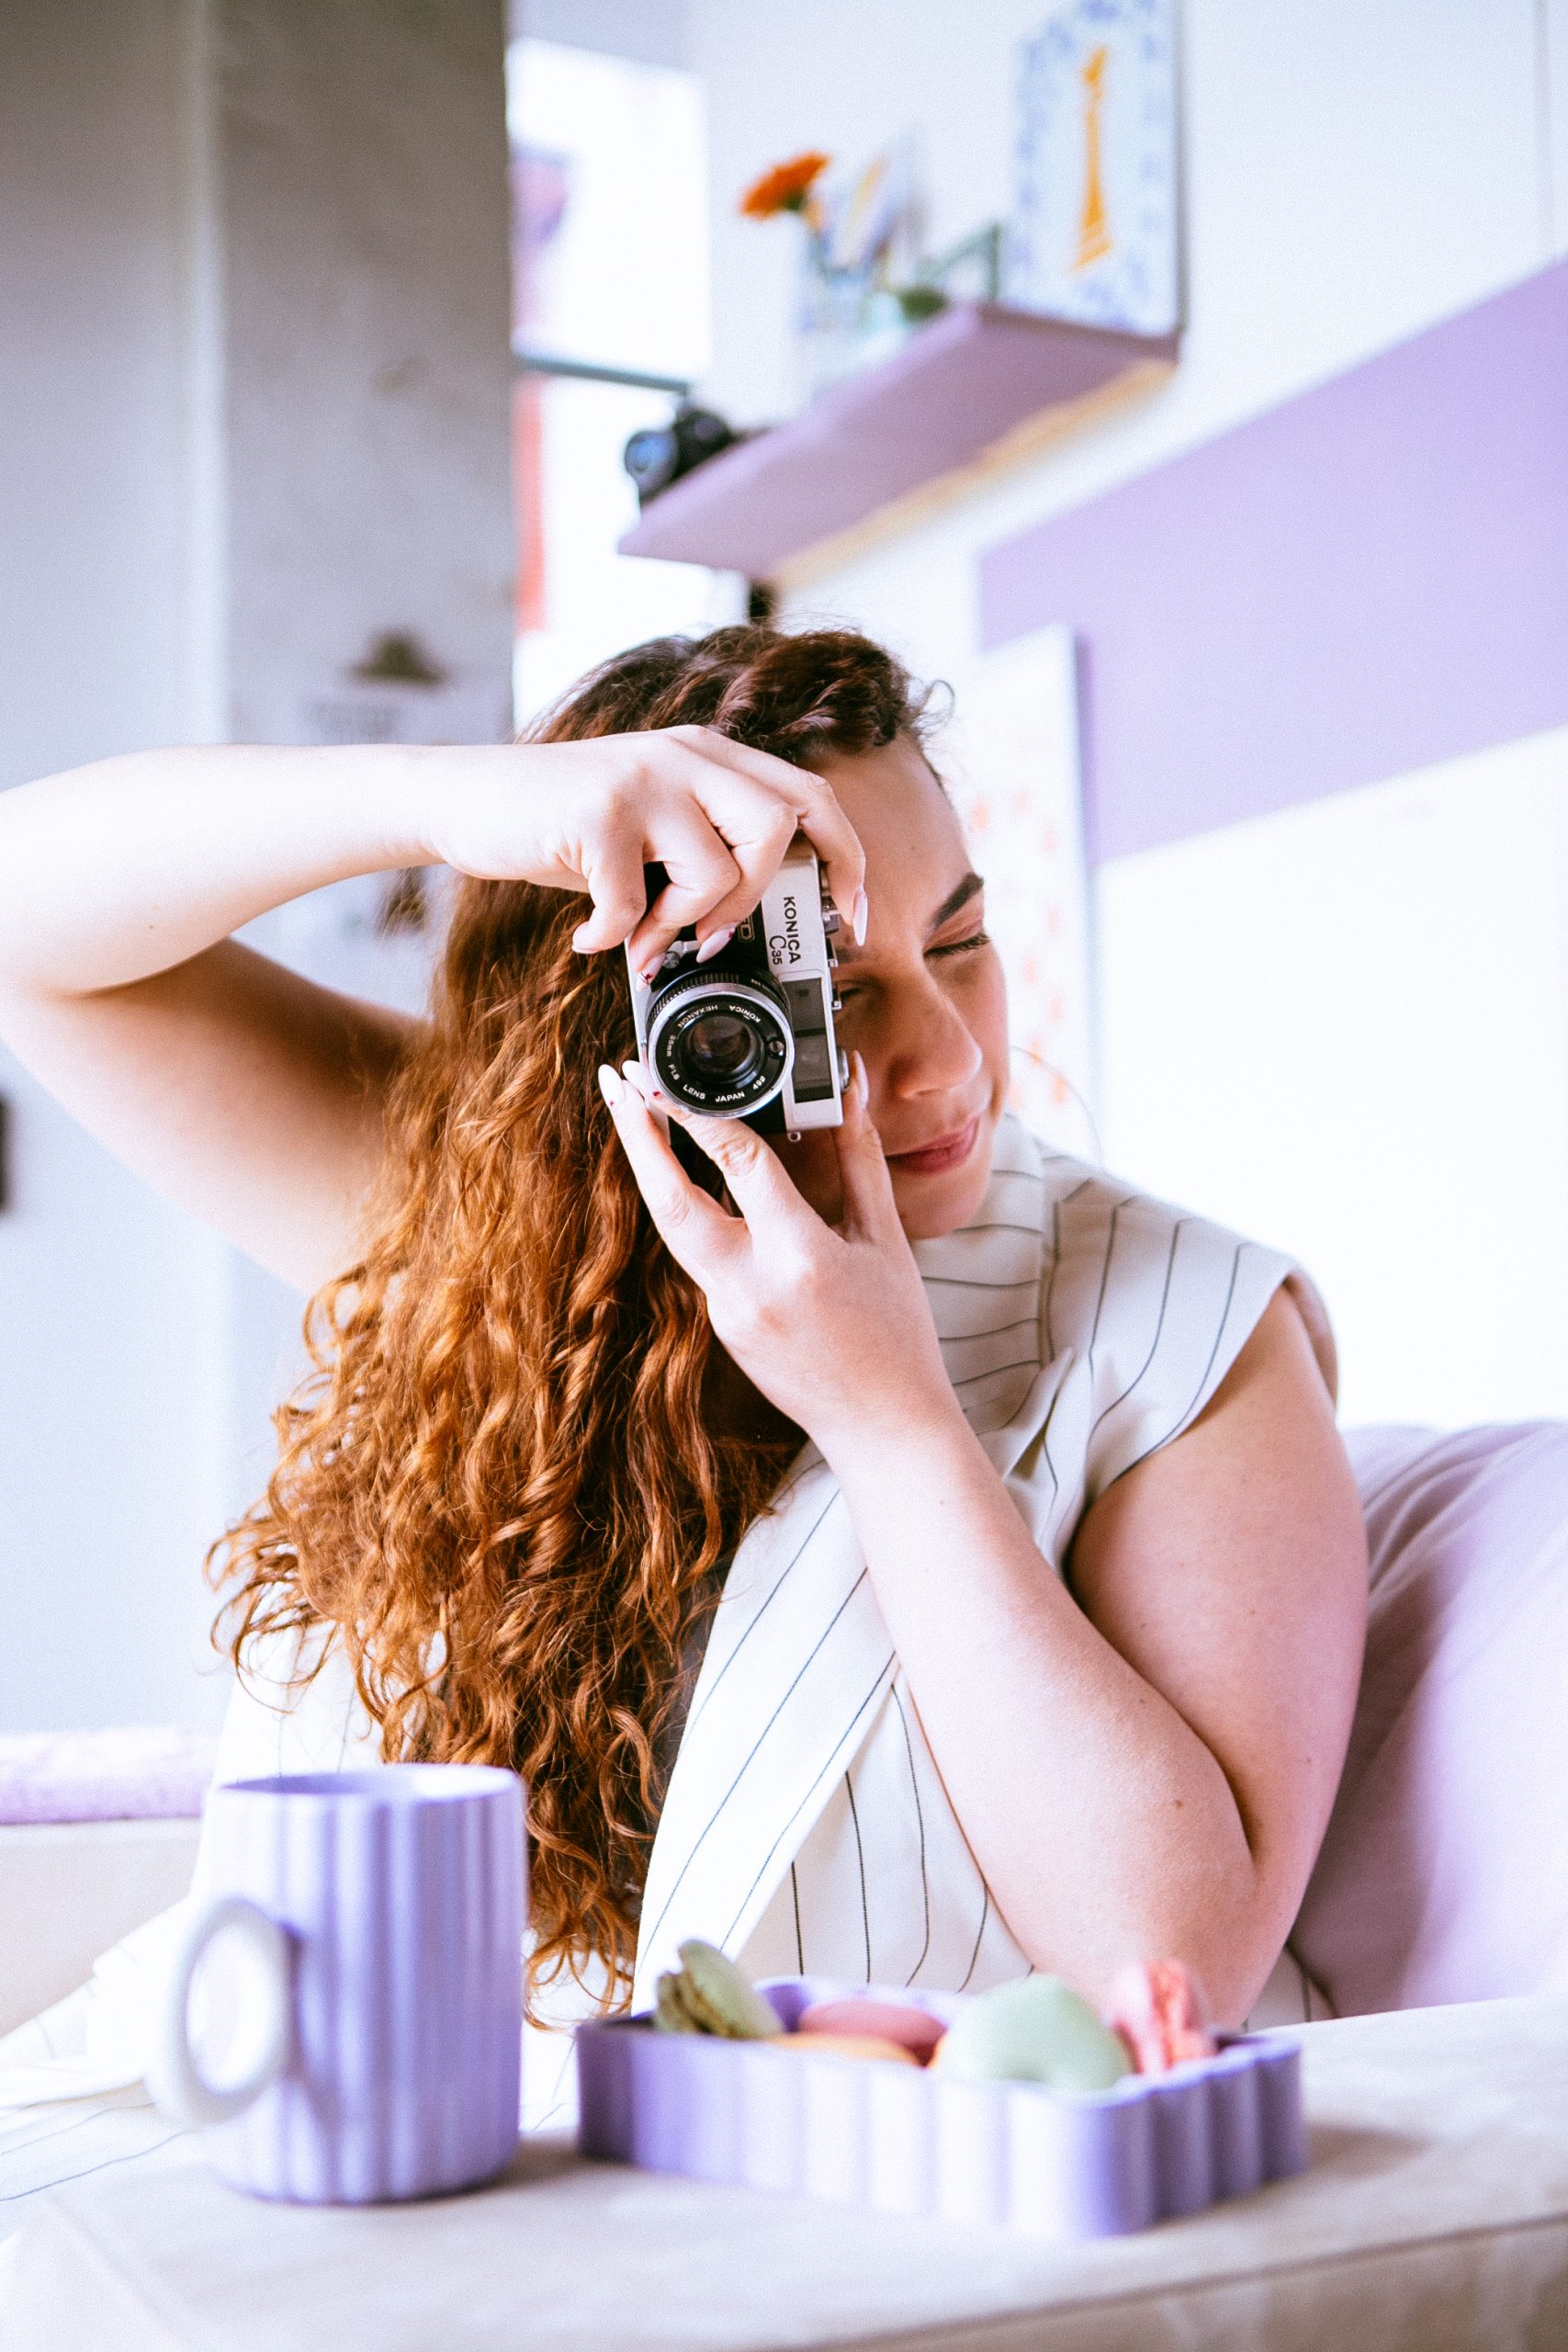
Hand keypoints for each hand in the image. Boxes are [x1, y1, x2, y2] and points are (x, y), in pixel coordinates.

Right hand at [419, 728, 867, 974]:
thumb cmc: (561, 824)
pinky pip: (635, 904)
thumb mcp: (647, 825)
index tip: (849, 917)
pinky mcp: (598, 812)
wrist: (461, 796)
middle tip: (716, 938)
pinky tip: (588, 936)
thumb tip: (752, 926)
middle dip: (757, 901)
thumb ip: (701, 851)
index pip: (810, 796)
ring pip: (718, 872)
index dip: (846, 859)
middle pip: (782, 825)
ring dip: (679, 928)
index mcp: (710, 754)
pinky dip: (612, 938)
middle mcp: (685, 753)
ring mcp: (643, 777)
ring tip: (637, 940)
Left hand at [598, 1052, 956, 1457]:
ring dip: (650, 1168)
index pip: (738, 1166)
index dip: (699, 1113)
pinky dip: (690, 1208)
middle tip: (616, 1079)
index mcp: (801, 1259)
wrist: (883, 1429)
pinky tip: (686, 1172)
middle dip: (636, 1136)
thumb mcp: (886, 1239)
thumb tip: (849, 1083)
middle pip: (671, 1201)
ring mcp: (727, 1315)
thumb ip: (859, 1155)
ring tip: (635, 1111)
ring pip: (674, 1228)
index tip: (667, 1074)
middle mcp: (751, 1288)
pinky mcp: (720, 1329)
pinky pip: (699, 1256)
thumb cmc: (897, 1333)